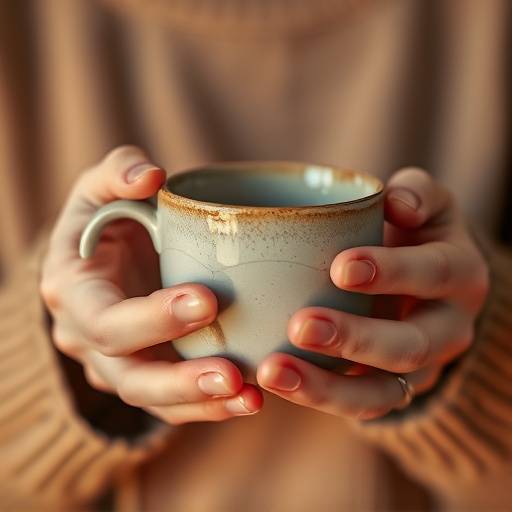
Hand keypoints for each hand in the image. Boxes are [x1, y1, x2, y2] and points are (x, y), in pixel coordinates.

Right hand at [41, 146, 261, 424]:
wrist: (103, 259)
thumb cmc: (105, 220)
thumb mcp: (100, 189)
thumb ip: (118, 172)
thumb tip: (151, 175)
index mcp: (74, 293)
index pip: (107, 319)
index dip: (153, 317)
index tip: (208, 299)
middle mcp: (88, 339)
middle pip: (129, 375)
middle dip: (181, 377)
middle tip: (232, 372)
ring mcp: (116, 363)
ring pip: (153, 402)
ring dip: (202, 404)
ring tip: (251, 398)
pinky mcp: (146, 374)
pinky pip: (174, 405)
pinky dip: (211, 407)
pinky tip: (250, 399)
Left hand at [257, 168, 488, 419]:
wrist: (425, 285)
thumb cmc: (415, 235)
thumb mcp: (427, 204)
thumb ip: (416, 193)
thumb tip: (396, 203)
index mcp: (459, 274)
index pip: (434, 274)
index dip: (392, 272)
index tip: (340, 268)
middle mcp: (448, 328)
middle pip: (410, 345)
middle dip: (355, 339)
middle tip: (300, 325)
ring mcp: (419, 368)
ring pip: (382, 391)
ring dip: (326, 386)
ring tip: (273, 371)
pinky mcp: (390, 389)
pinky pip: (359, 405)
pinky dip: (318, 397)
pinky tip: (274, 380)